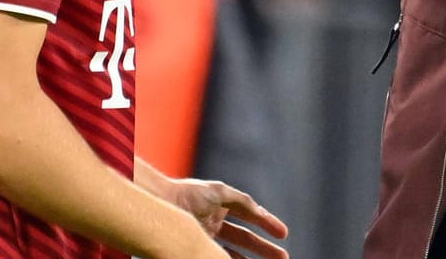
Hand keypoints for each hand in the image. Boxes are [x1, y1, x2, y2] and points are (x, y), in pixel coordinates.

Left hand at [165, 177, 288, 258]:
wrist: (160, 204)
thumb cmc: (189, 194)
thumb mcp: (221, 192)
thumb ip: (242, 201)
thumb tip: (261, 213)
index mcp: (221, 207)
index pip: (250, 217)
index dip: (268, 224)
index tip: (284, 234)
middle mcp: (215, 224)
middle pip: (245, 239)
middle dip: (264, 249)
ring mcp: (206, 237)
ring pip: (233, 252)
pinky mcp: (196, 248)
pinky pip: (220, 255)